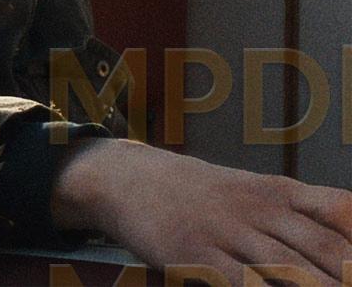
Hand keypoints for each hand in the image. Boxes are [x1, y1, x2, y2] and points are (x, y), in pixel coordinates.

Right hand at [52, 139, 351, 285]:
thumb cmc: (198, 193)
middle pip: (323, 247)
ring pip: (287, 267)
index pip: (341, 211)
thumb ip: (300, 212)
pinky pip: (239, 281)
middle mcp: (258, 208)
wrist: (126, 178)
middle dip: (348, 274)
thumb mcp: (252, 189)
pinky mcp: (194, 253)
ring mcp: (225, 230)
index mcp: (279, 192)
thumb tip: (346, 233)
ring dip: (318, 286)